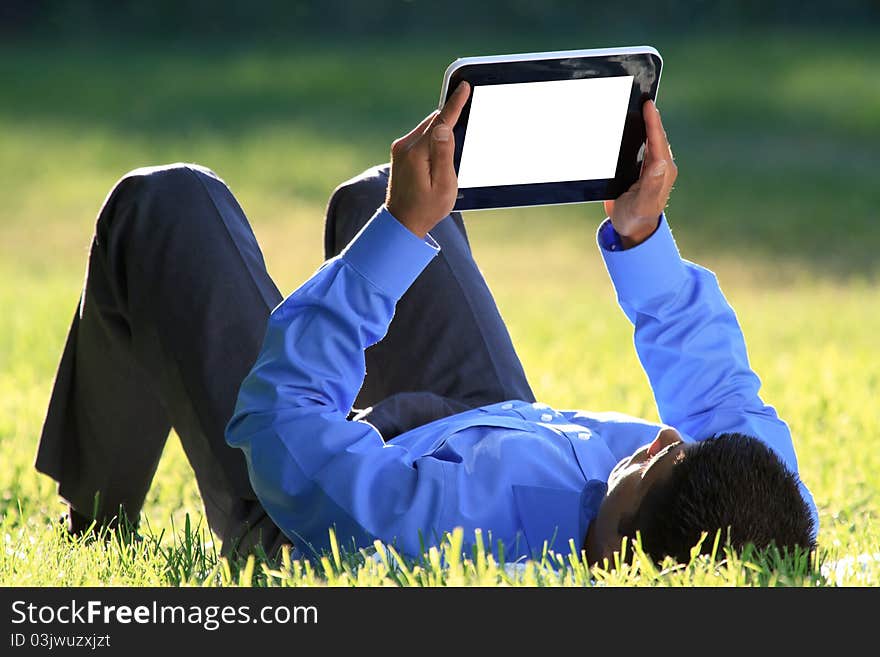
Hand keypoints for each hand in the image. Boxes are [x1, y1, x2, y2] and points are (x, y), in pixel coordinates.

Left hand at [386, 81, 470, 237]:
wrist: (401, 223)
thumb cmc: (427, 209)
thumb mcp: (444, 186)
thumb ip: (444, 155)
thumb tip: (443, 127)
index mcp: (416, 154)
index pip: (440, 121)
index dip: (455, 103)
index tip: (464, 86)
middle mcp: (404, 147)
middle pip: (434, 122)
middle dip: (451, 118)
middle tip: (468, 112)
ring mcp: (400, 149)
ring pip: (428, 128)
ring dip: (442, 130)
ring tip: (453, 144)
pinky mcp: (400, 153)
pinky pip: (422, 137)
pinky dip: (433, 138)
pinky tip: (440, 151)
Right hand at [604, 100, 677, 248]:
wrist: (632, 230)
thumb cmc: (637, 218)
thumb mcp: (643, 202)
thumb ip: (652, 184)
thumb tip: (662, 163)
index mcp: (662, 171)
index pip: (657, 140)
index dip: (653, 121)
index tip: (648, 103)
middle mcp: (659, 166)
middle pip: (655, 136)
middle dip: (650, 117)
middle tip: (642, 97)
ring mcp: (650, 168)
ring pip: (648, 140)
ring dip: (644, 124)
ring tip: (637, 107)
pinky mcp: (641, 171)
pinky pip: (641, 148)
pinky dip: (637, 136)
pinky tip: (628, 127)